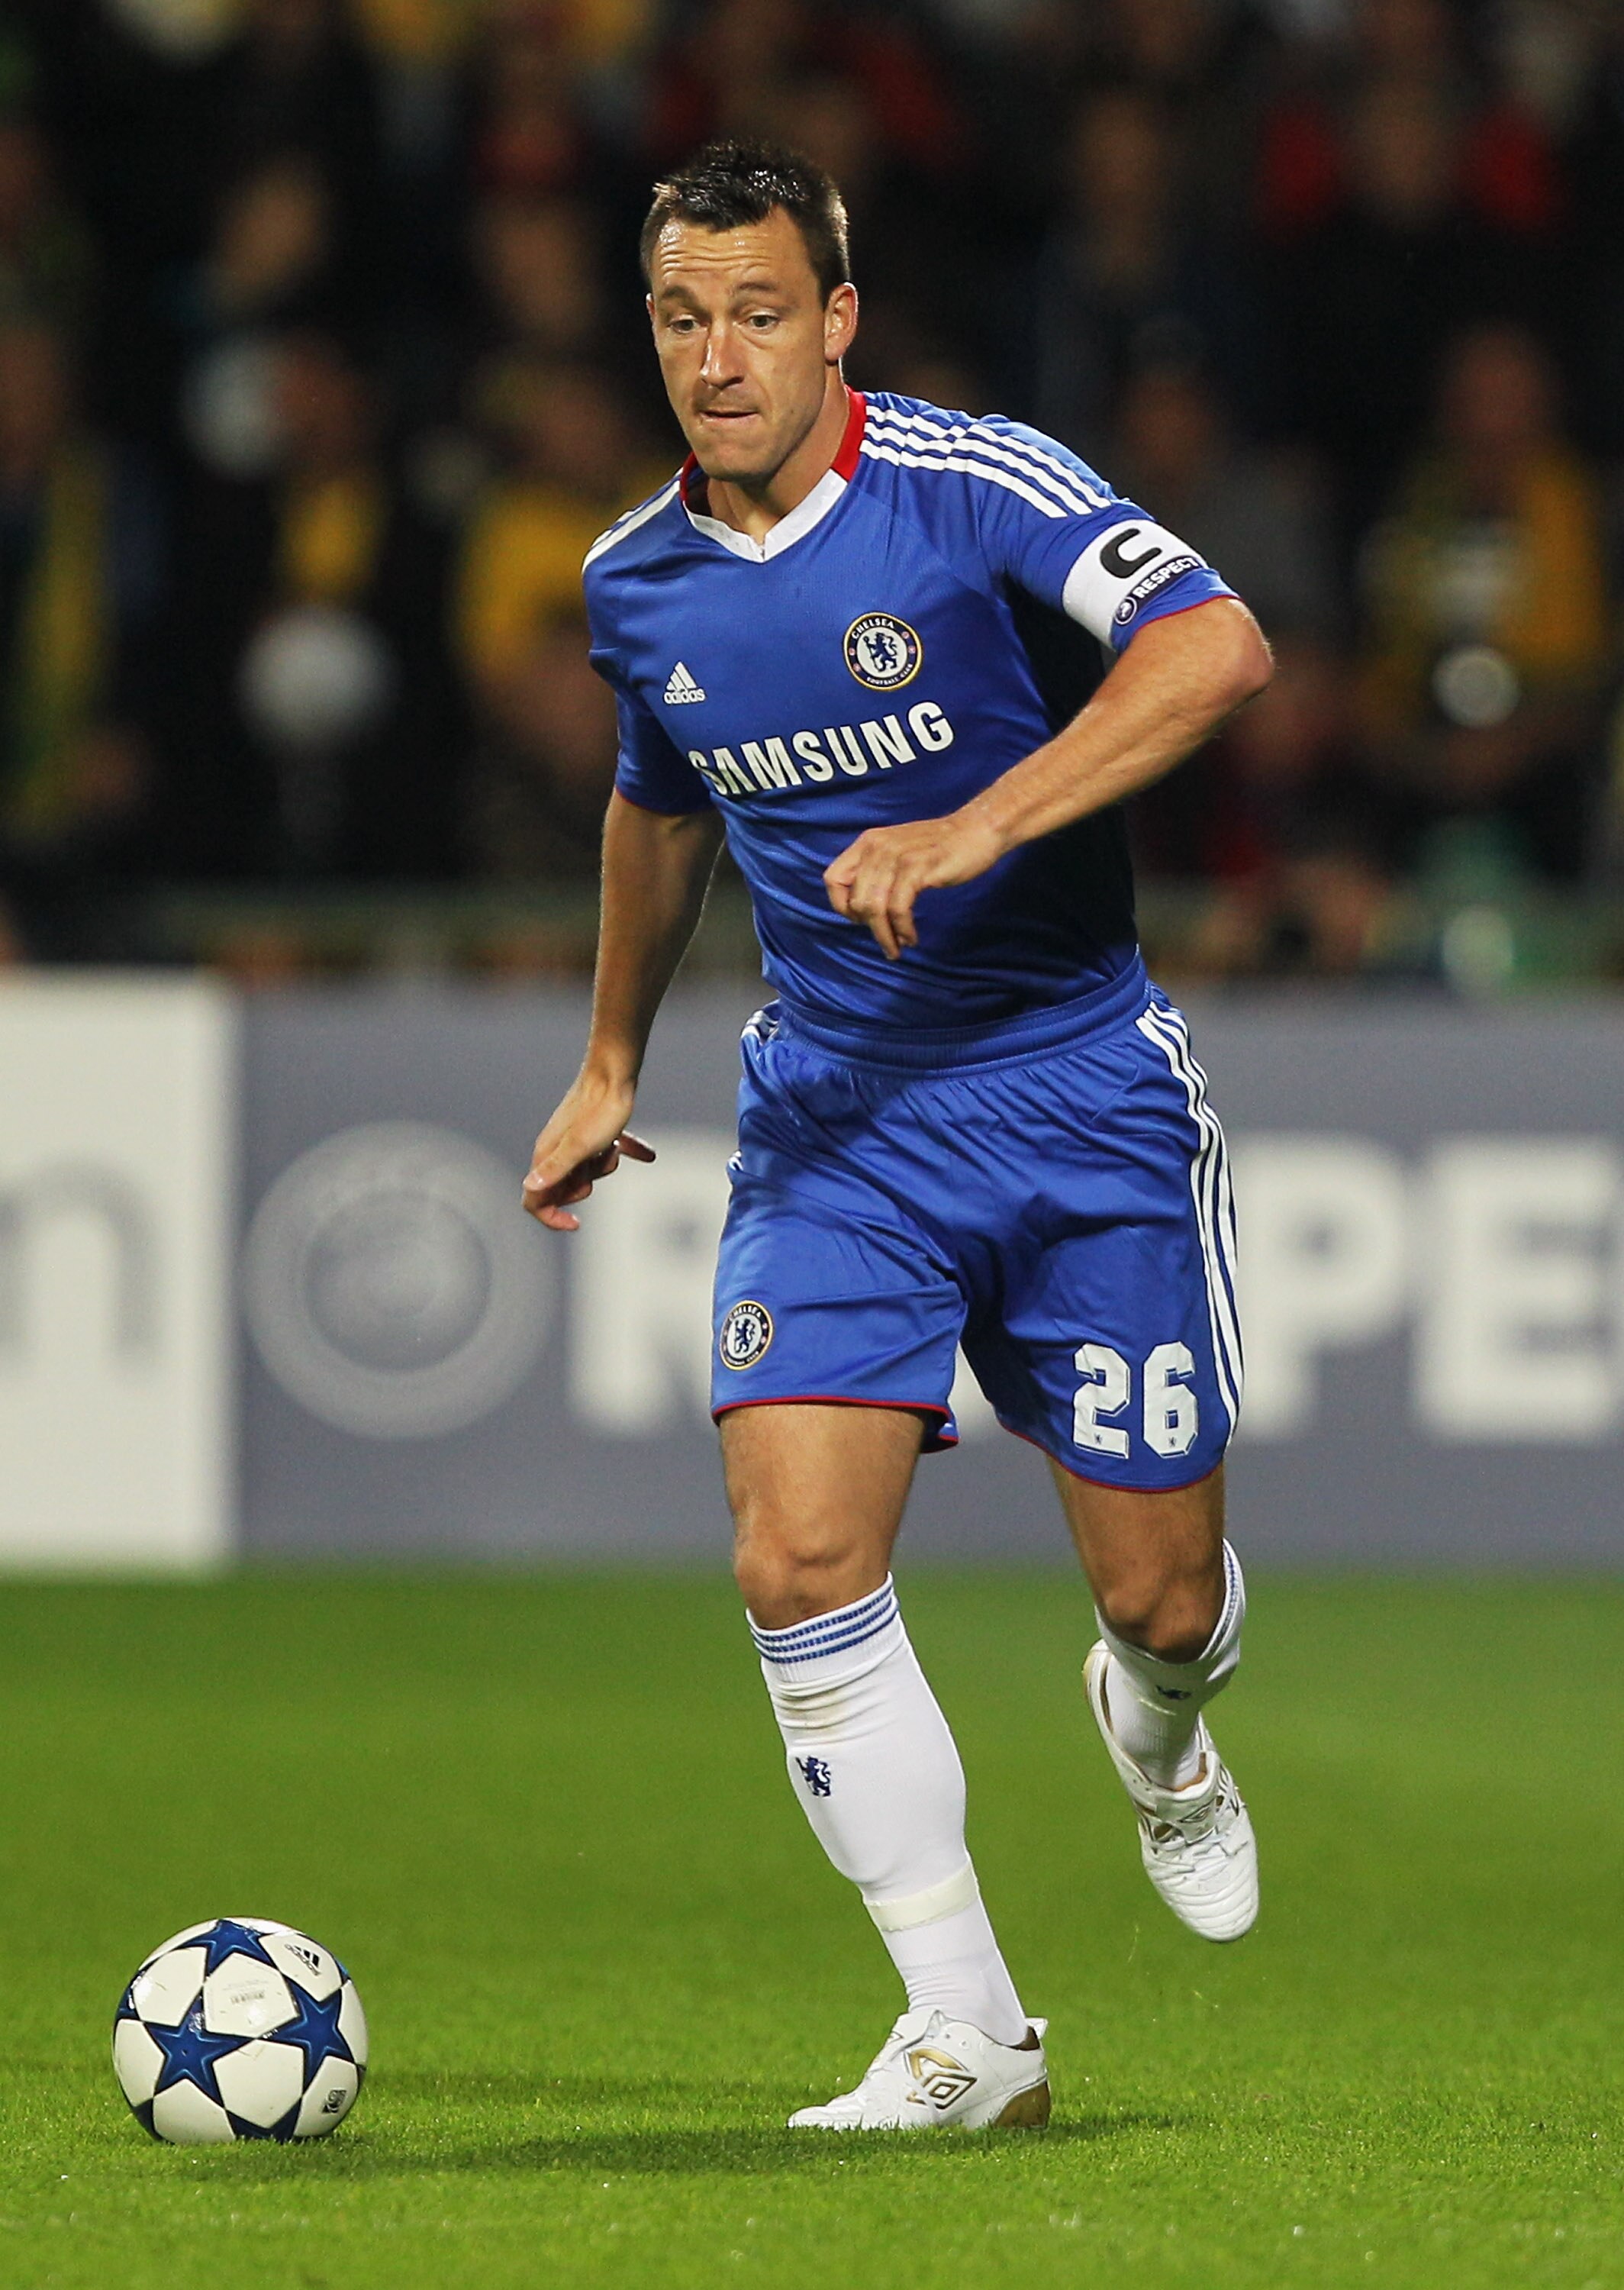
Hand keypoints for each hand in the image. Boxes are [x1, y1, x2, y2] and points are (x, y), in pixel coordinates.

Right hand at [522, 1072, 654, 1231]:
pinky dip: (623, 1151)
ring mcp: (574, 1140)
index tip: (577, 1222)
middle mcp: (556, 1149)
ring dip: (604, 1166)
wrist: (615, 1074)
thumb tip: (530, 1188)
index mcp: (546, 1156)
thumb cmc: (599, 1111)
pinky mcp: (592, 1131)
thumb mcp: (579, 1147)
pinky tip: (646, 1154)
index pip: (534, 1201)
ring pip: (586, 1172)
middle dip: (584, 1186)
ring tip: (613, 1146)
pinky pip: (605, 1152)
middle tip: (598, 1167)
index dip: (551, 1217)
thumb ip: (556, 1169)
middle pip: (564, 1189)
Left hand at [823, 812, 1001, 958]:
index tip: (861, 920)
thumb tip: (862, 909)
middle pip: (855, 900)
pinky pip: (898, 908)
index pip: (833, 879)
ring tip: (897, 948)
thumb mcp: (898, 852)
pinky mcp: (917, 868)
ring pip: (874, 908)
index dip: (842, 905)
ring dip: (885, 935)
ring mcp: (896, 857)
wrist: (976, 831)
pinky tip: (911, 937)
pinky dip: (902, 929)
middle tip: (886, 939)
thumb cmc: (939, 847)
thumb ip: (878, 872)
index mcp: (867, 843)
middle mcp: (876, 848)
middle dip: (869, 927)